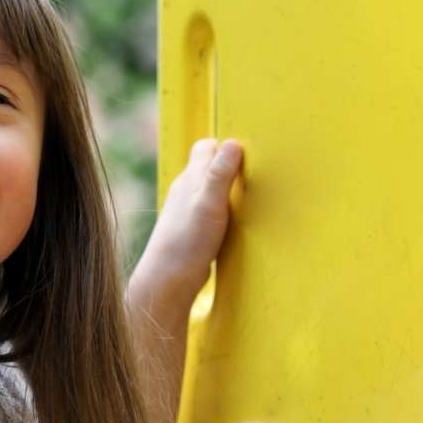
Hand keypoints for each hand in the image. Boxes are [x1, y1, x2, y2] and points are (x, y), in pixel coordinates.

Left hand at [131, 138, 243, 304]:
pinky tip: (236, 222)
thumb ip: (220, 174)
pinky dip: (224, 209)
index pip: (207, 147)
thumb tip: (234, 143)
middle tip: (252, 175)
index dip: (226, 146)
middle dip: (229, 165)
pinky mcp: (194, 229)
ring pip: (210, 189)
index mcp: (190, 178)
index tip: (248, 156)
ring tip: (249, 197)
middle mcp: (187, 190)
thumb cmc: (188, 240)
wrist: (169, 278)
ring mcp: (189, 210)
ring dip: (227, 189)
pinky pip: (211, 210)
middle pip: (209, 166)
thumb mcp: (209, 203)